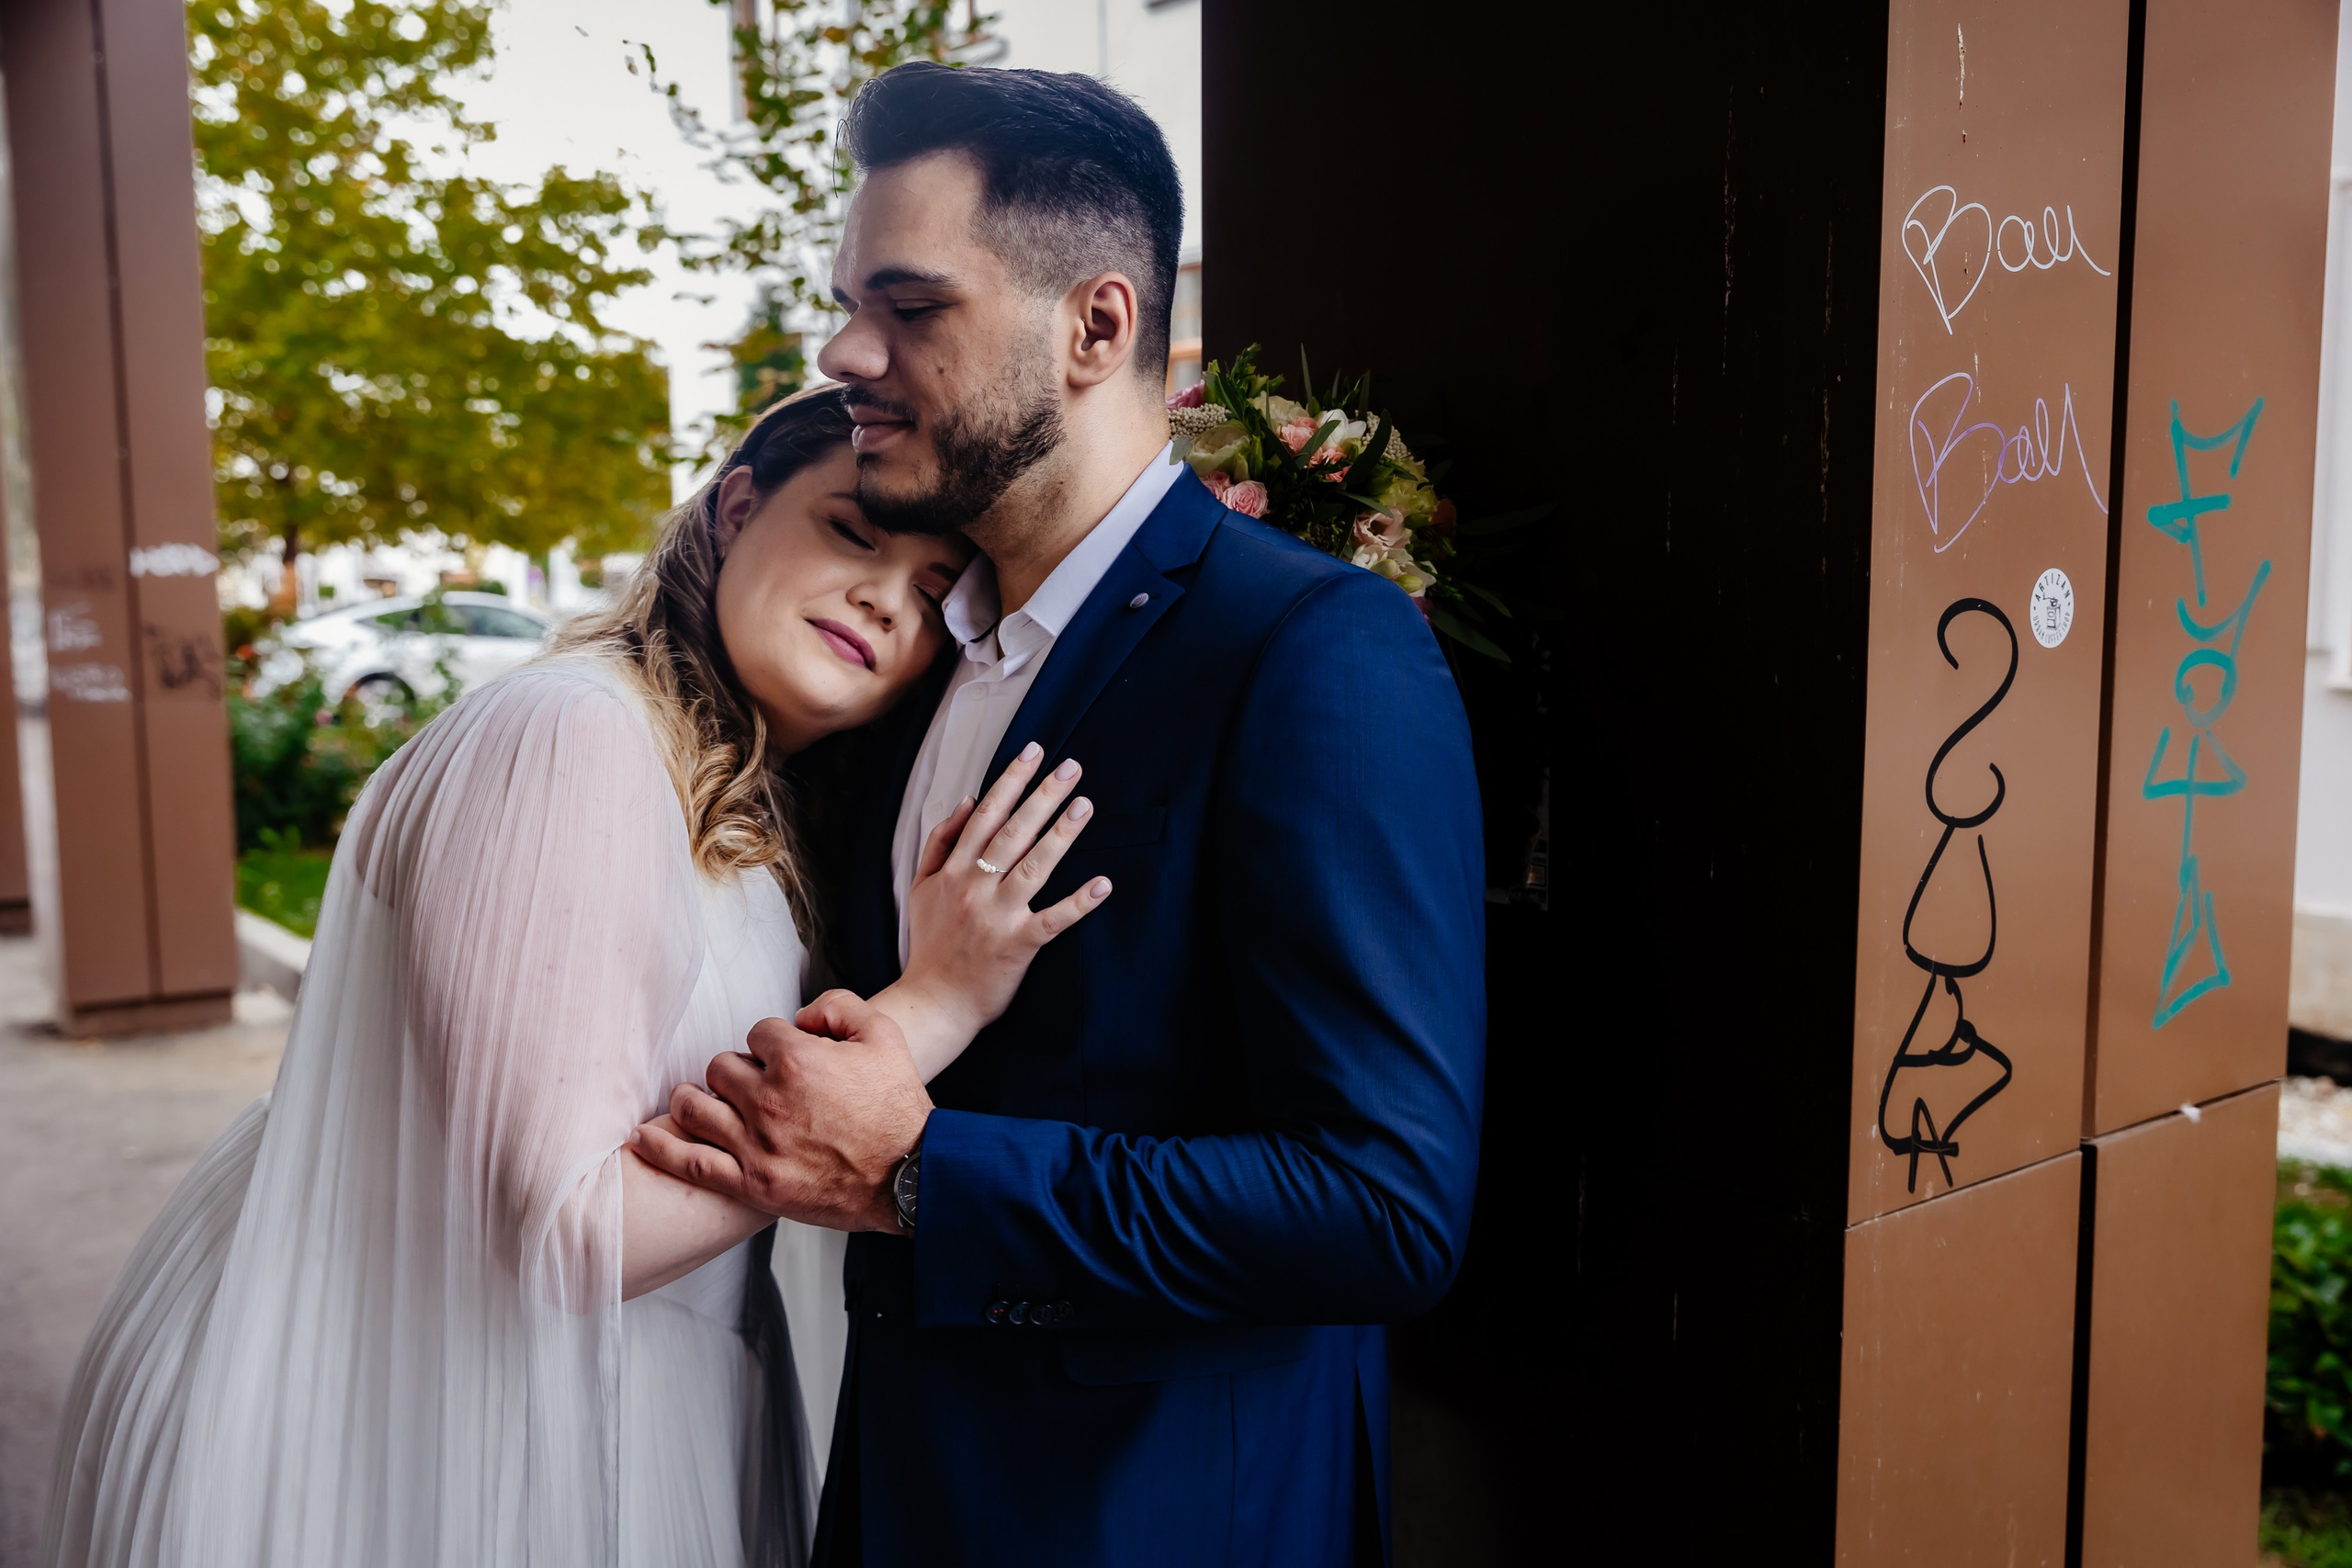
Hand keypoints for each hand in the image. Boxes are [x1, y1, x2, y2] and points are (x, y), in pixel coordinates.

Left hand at [633, 990, 932, 1231]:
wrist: (909, 1177)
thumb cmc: (898, 1110)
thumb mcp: (885, 1037)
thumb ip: (840, 1007)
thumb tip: (802, 1015)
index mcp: (797, 1061)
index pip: (758, 1032)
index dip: (774, 1042)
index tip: (786, 1057)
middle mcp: (768, 1099)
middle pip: (720, 1067)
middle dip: (737, 1070)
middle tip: (757, 1084)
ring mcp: (755, 1144)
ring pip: (695, 1107)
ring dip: (696, 1098)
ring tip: (702, 1100)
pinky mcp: (750, 1182)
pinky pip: (690, 1162)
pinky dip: (662, 1147)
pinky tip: (645, 1136)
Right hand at [884, 741, 1110, 1074]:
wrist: (933, 1001)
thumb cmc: (930, 942)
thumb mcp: (921, 888)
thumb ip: (940, 843)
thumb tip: (966, 801)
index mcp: (954, 871)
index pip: (986, 815)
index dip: (1011, 781)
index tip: (1034, 751)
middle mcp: (975, 888)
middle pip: (1012, 833)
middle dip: (1042, 796)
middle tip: (1071, 768)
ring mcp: (997, 917)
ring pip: (1032, 867)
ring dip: (1060, 835)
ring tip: (1084, 805)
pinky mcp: (1018, 946)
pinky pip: (1053, 920)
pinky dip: (1078, 902)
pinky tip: (1102, 883)